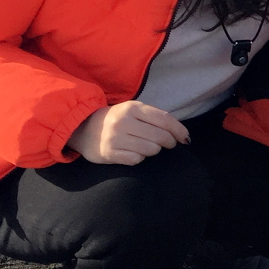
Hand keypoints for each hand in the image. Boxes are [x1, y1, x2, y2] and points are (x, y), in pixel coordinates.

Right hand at [66, 101, 189, 165]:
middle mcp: (124, 122)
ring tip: (147, 146)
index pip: (165, 120)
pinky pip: (136, 160)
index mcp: (133, 108)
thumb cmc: (116, 119)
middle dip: (169, 143)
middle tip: (169, 144)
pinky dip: (139, 158)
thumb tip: (180, 133)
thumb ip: (154, 117)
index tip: (186, 139)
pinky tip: (134, 152)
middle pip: (160, 137)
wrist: (83, 128)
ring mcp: (115, 138)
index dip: (179, 131)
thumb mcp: (133, 110)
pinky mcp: (109, 153)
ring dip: (154, 150)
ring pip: (151, 150)